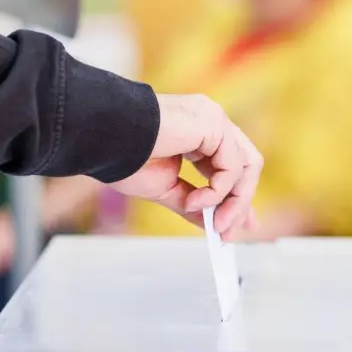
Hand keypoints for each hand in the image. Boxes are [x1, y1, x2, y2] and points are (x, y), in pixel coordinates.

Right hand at [111, 94, 263, 238]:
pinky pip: (232, 166)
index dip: (237, 196)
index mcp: (198, 133)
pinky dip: (218, 191)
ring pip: (246, 166)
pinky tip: (194, 201)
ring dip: (234, 201)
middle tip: (226, 232)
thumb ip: (194, 205)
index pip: (231, 164)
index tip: (234, 225)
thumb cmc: (124, 157)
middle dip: (240, 202)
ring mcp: (213, 120)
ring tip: (215, 224)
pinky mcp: (213, 123)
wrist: (106, 140)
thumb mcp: (166, 190)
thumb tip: (215, 225)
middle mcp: (210, 122)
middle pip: (245, 165)